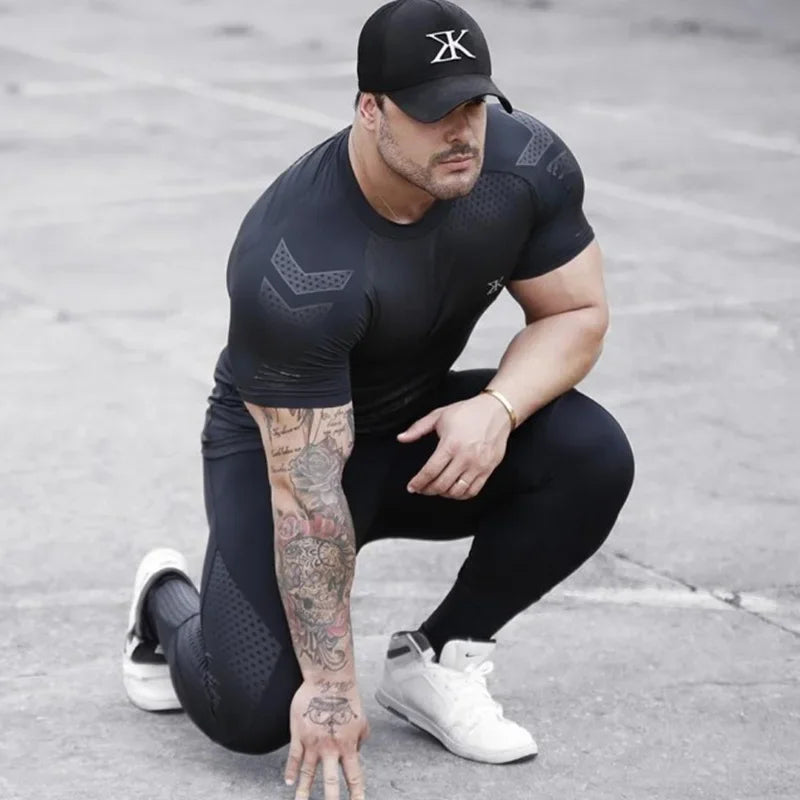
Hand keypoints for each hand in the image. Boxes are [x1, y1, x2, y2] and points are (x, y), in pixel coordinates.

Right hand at [285, 677, 368, 799]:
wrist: (329, 681)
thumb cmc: (347, 699)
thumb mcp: (361, 722)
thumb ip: (359, 741)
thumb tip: (356, 752)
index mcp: (348, 747)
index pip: (354, 777)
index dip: (356, 794)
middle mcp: (331, 749)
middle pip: (331, 782)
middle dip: (330, 799)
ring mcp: (314, 743)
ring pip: (308, 774)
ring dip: (304, 792)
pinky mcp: (299, 734)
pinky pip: (294, 757)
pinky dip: (291, 770)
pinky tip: (288, 782)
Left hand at [398, 393, 511, 498]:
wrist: (497, 411)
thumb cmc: (468, 412)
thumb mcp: (439, 415)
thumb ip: (418, 428)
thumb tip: (401, 438)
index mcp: (450, 444)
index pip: (430, 471)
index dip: (418, 482)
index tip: (412, 487)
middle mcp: (465, 457)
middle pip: (442, 484)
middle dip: (428, 490)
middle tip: (422, 488)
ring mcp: (478, 465)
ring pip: (457, 491)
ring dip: (444, 493)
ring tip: (437, 488)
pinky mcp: (488, 469)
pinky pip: (473, 491)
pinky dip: (461, 495)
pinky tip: (453, 490)